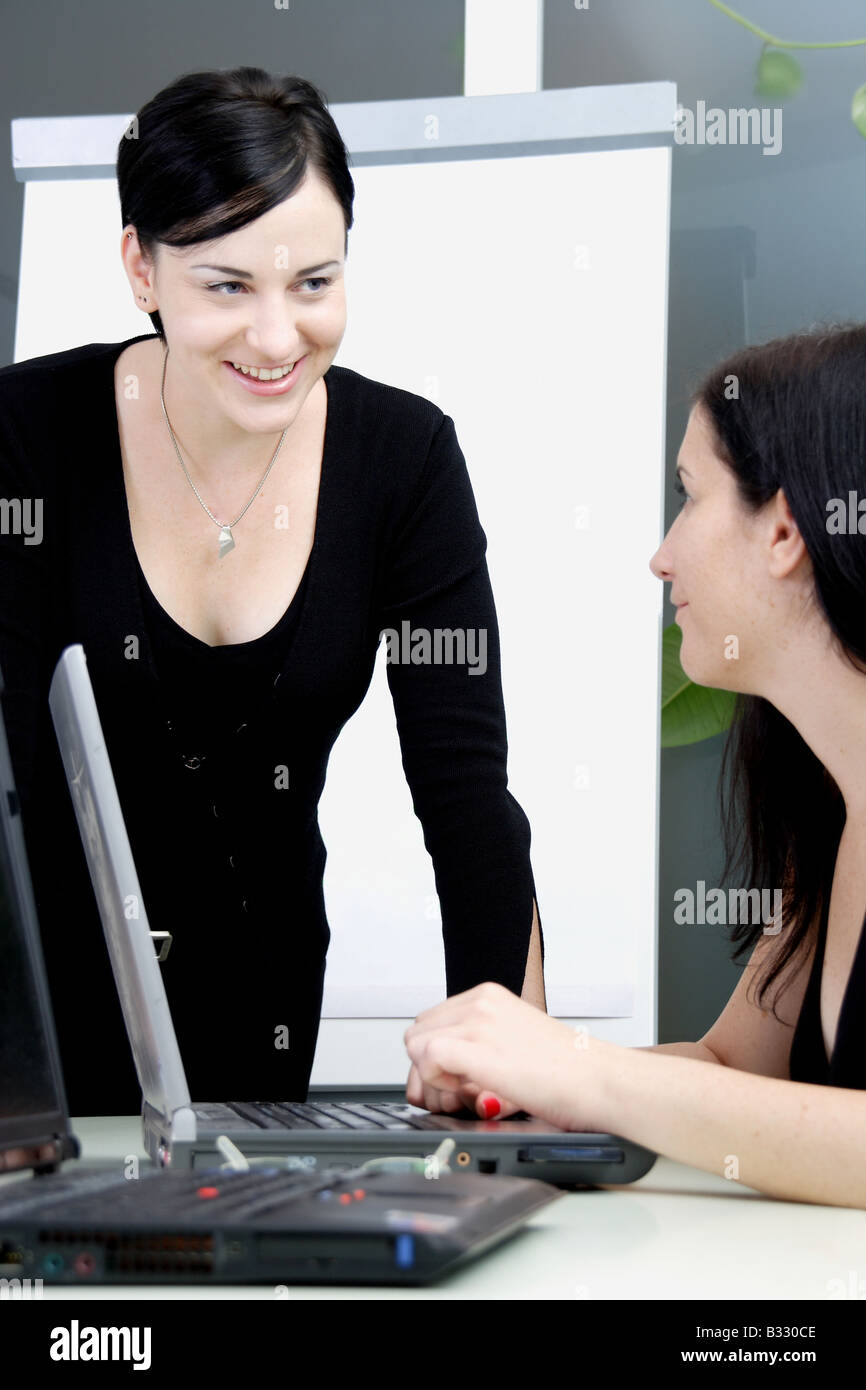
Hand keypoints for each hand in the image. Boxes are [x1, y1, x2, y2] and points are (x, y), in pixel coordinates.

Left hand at [404, 982, 611, 1131]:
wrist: (601, 1081)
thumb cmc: (569, 1072)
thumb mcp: (516, 1043)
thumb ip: (480, 1047)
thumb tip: (442, 1072)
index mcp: (490, 997)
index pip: (432, 1021)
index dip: (435, 1056)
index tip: (456, 1078)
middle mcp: (481, 1001)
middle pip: (418, 1032)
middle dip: (429, 1067)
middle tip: (461, 1089)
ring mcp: (478, 1021)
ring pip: (416, 1045)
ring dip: (434, 1076)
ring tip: (470, 1091)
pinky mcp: (478, 1047)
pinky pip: (426, 1058)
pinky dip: (437, 1081)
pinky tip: (468, 1091)